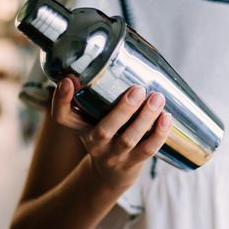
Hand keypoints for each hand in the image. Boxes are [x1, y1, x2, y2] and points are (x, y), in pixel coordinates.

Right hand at [51, 77, 171, 187]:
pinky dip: (159, 134)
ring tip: (158, 98)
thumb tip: (123, 54)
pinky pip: (148, 150)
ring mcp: (114, 155)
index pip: (62, 116)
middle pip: (103, 129)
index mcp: (80, 128)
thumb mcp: (93, 118)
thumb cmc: (106, 134)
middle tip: (137, 89)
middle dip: (122, 110)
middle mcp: (94, 143)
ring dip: (145, 119)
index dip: (61, 99)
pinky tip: (167, 117)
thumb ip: (99, 93)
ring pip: (129, 140)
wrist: (112, 174)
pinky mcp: (133, 163)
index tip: (69, 80)